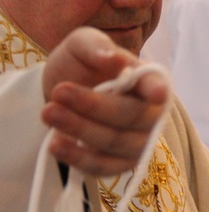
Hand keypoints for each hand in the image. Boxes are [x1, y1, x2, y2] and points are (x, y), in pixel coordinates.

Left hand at [40, 27, 168, 175]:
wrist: (64, 91)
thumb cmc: (82, 64)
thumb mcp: (82, 44)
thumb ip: (96, 46)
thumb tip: (113, 58)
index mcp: (150, 81)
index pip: (158, 86)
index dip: (158, 91)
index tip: (156, 93)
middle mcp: (151, 113)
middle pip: (132, 116)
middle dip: (95, 107)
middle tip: (58, 92)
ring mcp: (139, 141)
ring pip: (116, 142)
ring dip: (81, 130)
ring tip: (48, 113)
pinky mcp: (120, 164)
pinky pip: (104, 168)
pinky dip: (79, 158)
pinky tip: (55, 144)